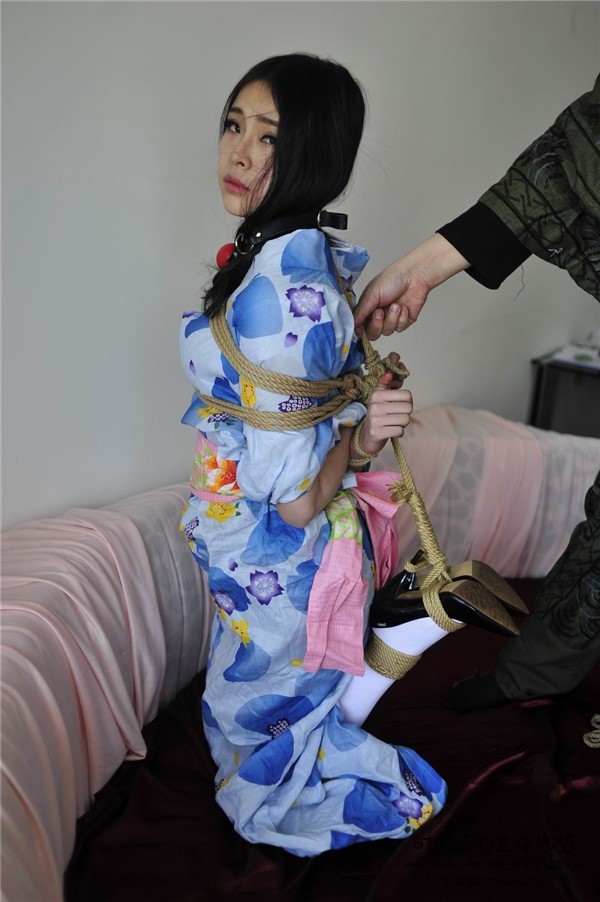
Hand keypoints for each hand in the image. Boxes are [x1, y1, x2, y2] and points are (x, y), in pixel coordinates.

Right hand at [354, 234, 470, 339]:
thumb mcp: (372, 294)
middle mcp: (378, 315)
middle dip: (376, 325)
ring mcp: (391, 319)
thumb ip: (361, 311)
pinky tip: (404, 307)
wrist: (415, 276)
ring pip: (387, 332)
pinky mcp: (404, 321)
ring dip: (391, 318)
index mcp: (367, 308)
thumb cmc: (392, 279)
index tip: (361, 328)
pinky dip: (402, 318)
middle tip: (380, 312)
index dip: (360, 330)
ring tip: (396, 305)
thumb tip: (352, 325)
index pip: (359, 326)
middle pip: (372, 334)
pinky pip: (399, 328)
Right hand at [357, 381, 413, 456]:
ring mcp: (375, 420)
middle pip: (408, 408)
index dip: (408, 402)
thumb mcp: (380, 399)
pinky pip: (399, 431)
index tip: (400, 406)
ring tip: (393, 423)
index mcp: (377, 395)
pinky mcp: (377, 433)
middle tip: (396, 416)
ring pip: (405, 420)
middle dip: (406, 414)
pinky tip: (391, 431)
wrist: (365, 436)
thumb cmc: (378, 415)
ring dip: (402, 424)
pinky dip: (398, 432)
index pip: (407, 395)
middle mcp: (375, 406)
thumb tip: (389, 374)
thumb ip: (385, 385)